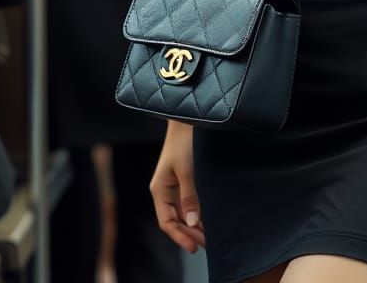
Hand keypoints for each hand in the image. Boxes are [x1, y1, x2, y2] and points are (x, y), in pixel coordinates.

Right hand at [150, 122, 205, 252]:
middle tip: (205, 244)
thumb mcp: (187, 170)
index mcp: (159, 189)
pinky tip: (204, 220)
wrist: (186, 120)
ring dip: (192, 225)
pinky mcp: (182, 180)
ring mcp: (172, 186)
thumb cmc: (184, 142)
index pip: (167, 221)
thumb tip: (192, 222)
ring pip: (180, 213)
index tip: (194, 247)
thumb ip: (189, 196)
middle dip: (188, 234)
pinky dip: (195, 213)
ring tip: (207, 237)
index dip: (179, 236)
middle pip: (173, 220)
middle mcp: (164, 190)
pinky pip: (186, 203)